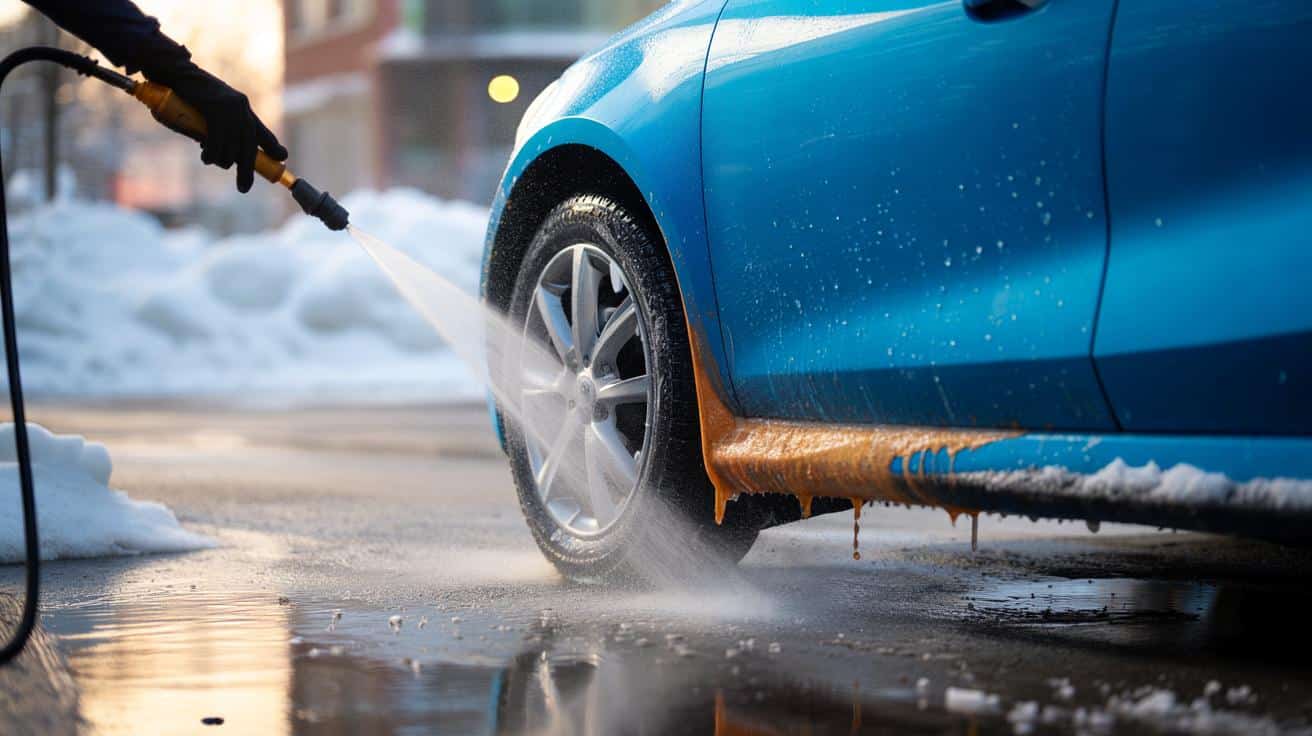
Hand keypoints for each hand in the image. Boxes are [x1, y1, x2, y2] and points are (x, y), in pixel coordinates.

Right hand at [148, 62, 287, 192]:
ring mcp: (231, 108)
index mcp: (242, 108)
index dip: (273, 147)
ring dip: (221, 160)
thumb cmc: (186, 95)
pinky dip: (212, 154)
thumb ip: (220, 129)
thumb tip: (227, 157)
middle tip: (243, 188)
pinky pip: (218, 141)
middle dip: (247, 170)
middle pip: (250, 146)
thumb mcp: (210, 111)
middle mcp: (241, 108)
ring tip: (209, 160)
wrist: (173, 72)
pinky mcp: (217, 109)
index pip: (262, 131)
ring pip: (232, 147)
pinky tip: (206, 157)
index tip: (282, 159)